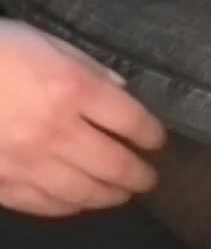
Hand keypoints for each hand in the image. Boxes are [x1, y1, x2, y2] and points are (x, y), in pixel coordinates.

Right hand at [0, 20, 163, 217]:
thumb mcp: (45, 42)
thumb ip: (87, 68)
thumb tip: (119, 90)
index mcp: (73, 90)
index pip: (131, 121)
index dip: (151, 135)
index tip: (157, 142)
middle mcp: (56, 131)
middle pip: (114, 164)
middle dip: (139, 175)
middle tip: (148, 180)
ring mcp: (26, 162)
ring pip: (83, 191)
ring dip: (109, 196)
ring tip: (121, 195)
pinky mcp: (0, 182)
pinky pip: (43, 204)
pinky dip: (67, 206)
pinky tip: (78, 202)